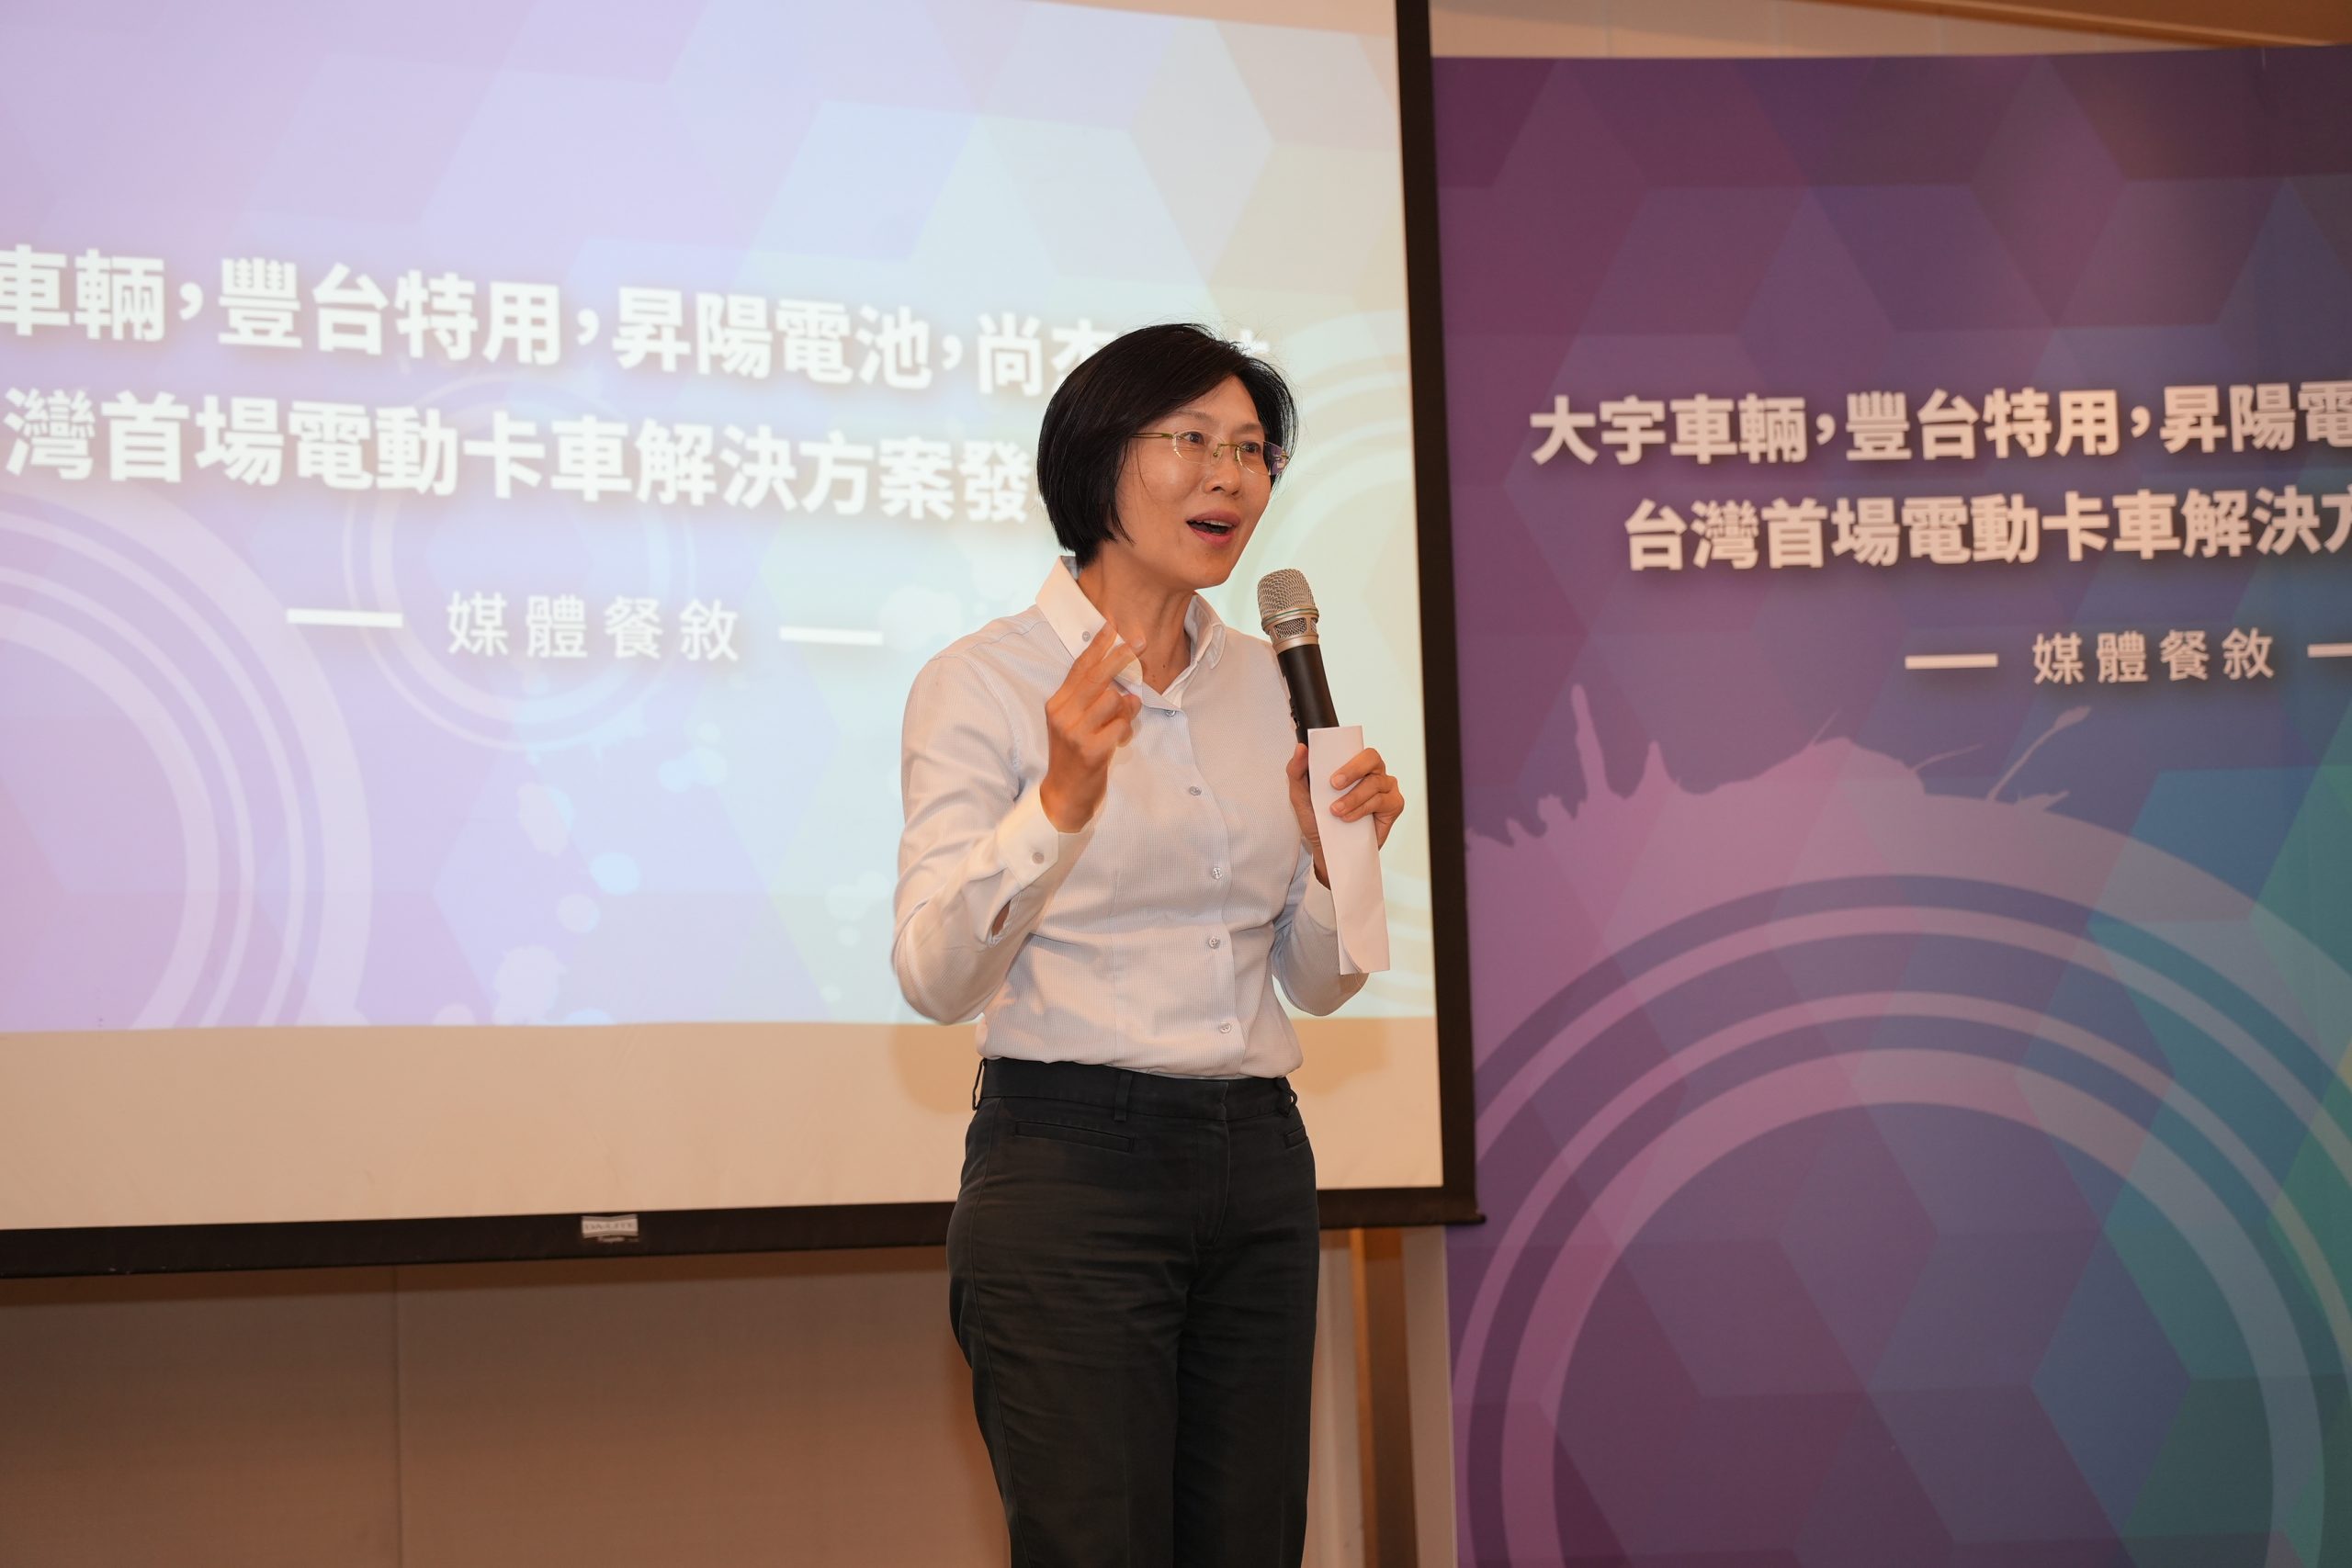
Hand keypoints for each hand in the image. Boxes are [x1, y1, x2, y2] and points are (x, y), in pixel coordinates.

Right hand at [1038, 630, 1142, 831]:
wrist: (1064, 794)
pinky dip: (1126, 728)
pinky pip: (1120, 725)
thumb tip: (1121, 682)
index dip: (1098, 645)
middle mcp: (1063, 714)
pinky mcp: (1091, 749)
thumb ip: (1091, 700)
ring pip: (1112, 699)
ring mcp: (1075, 732)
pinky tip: (1121, 737)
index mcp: (1058, 703)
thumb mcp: (1075, 723)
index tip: (1112, 624)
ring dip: (1126, 706)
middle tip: (1139, 641)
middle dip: (1120, 655)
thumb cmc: (1074, 755)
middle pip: (1096, 676)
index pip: (1079, 667)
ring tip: (1123, 718)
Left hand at [1285, 743, 1404, 886]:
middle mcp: (1373, 772)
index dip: (1345, 757)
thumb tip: (1301, 748)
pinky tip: (1349, 819)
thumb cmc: (1318, 818)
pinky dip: (1363, 809)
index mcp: (1353, 764)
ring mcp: (1385, 787)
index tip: (1331, 775)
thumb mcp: (1300, 795)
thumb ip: (1296, 770)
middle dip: (1353, 770)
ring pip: (1375, 783)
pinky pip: (1381, 801)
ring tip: (1337, 811)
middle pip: (1372, 758)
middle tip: (1335, 785)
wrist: (1327, 848)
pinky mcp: (1394, 804)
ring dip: (1353, 798)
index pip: (1356, 748)